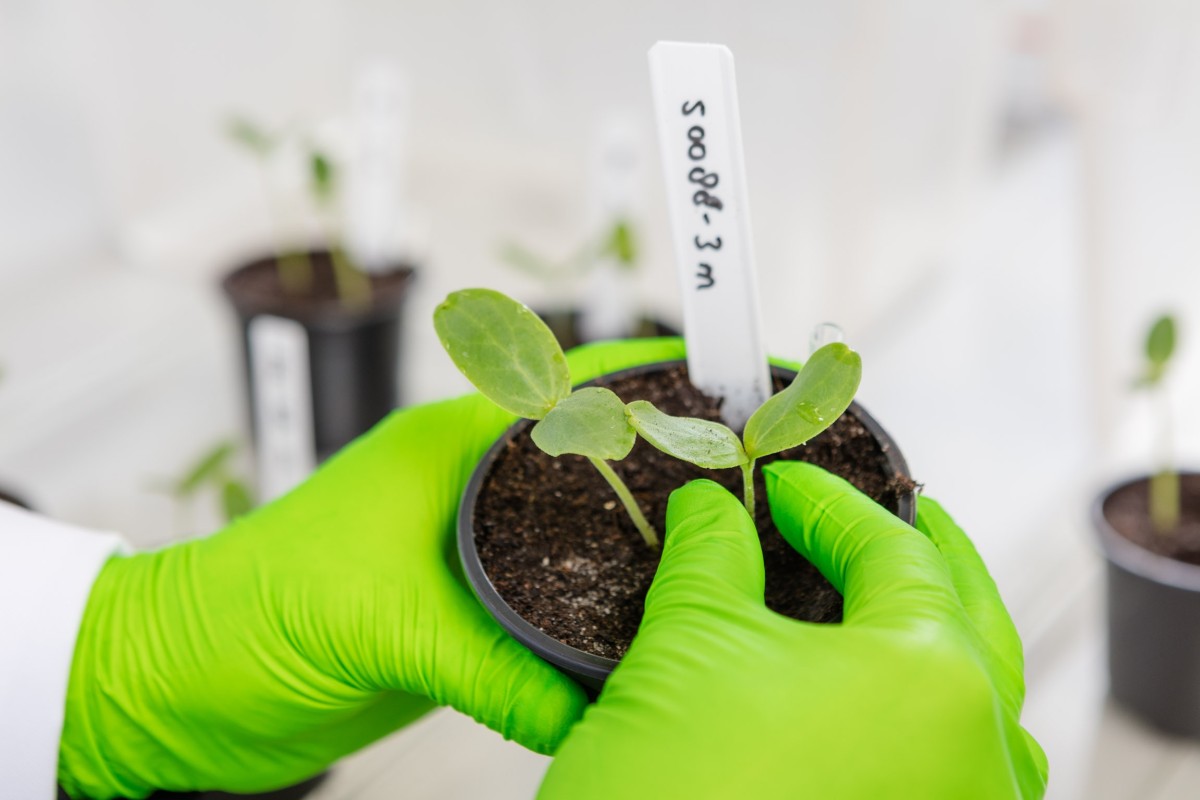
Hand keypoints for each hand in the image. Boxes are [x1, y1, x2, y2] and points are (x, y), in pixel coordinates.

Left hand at [58, 337, 685, 798]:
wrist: (178, 683)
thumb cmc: (250, 615)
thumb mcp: (388, 627)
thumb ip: (502, 666)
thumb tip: (597, 712)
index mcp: (452, 447)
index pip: (571, 386)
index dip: (656, 380)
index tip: (736, 386)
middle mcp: (469, 487)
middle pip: (591, 459)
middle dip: (668, 468)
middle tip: (752, 493)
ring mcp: (467, 548)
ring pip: (575, 532)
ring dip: (632, 547)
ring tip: (712, 568)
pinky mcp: (460, 608)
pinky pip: (547, 600)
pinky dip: (591, 613)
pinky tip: (637, 635)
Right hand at [539, 463, 1047, 799]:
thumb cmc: (675, 791)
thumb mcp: (686, 645)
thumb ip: (710, 555)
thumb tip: (708, 509)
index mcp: (933, 680)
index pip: (895, 555)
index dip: (829, 505)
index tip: (782, 484)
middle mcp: (976, 755)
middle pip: (968, 621)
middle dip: (926, 556)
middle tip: (894, 513)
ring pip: (977, 704)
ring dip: (942, 637)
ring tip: (901, 597)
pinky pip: (950, 767)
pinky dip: (923, 715)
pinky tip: (879, 695)